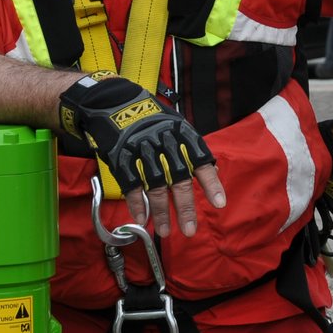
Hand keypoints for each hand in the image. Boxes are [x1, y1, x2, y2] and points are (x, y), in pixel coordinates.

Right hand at [58, 73, 224, 236]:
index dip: (210, 183)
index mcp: (181, 133)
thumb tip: (213, 170)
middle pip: (178, 179)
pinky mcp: (122, 158)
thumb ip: (192, 150)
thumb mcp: (176, 125)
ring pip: (155, 187)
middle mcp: (164, 143)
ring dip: (161, 212)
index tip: (219, 203)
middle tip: (190, 230)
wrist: (113, 102)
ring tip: (166, 231)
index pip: (200, 160)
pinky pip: (131, 185)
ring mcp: (142, 151)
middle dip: (185, 207)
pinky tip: (142, 219)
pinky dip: (137, 203)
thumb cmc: (150, 118)